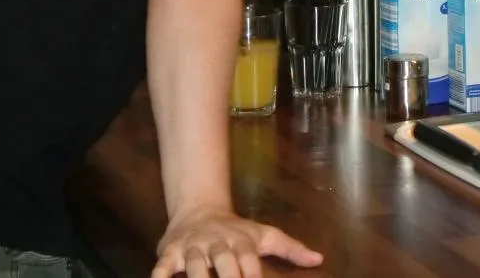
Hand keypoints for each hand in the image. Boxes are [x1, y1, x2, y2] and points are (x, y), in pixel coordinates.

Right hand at [152, 207, 322, 277]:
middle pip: (223, 262)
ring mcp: (192, 247)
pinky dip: (160, 276)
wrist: (199, 208)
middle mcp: (217, 243)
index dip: (252, 275)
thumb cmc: (236, 230)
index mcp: (240, 242)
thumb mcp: (265, 235)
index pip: (249, 261)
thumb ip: (291, 249)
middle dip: (227, 277)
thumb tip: (319, 259)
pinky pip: (162, 266)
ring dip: (196, 276)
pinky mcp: (170, 252)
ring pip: (193, 264)